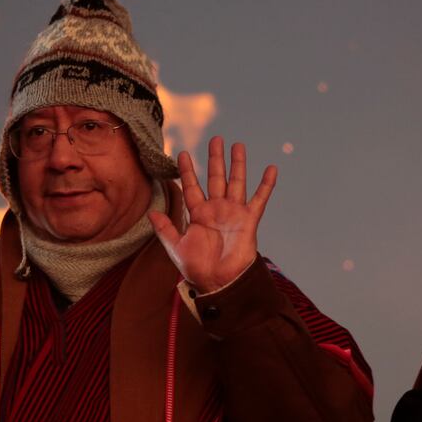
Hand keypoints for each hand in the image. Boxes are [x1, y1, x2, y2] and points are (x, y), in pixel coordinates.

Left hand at [149, 136, 276, 291]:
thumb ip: (165, 229)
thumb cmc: (197, 268)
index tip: (183, 153)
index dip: (187, 170)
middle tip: (216, 139)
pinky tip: (271, 169)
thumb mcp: (175, 247)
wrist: (219, 282)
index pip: (191, 186)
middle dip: (215, 159)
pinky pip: (259, 199)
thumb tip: (150, 212)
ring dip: (238, 164)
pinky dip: (266, 184)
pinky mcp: (248, 220)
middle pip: (216, 178)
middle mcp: (216, 209)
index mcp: (198, 214)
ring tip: (238, 145)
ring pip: (236, 182)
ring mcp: (233, 213)